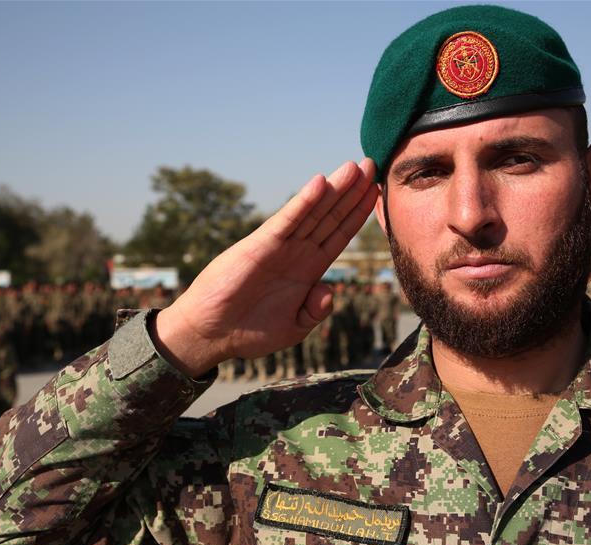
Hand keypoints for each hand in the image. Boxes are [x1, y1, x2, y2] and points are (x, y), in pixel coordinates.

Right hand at [154, 159, 378, 376]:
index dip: (359, 213)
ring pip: (313, 212)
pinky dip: (303, 202)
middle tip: (373, 164)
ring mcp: (280, 247)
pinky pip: (287, 221)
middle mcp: (297, 252)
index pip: (340, 234)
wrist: (212, 335)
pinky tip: (320, 183)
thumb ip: (315, 311)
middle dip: (353, 192)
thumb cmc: (250, 331)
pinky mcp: (260, 246)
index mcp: (309, 269)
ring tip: (355, 166)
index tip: (378, 192)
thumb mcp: (295, 327)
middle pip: (331, 215)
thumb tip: (329, 292)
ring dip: (334, 189)